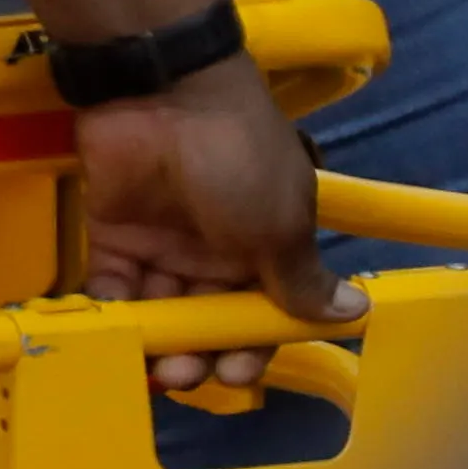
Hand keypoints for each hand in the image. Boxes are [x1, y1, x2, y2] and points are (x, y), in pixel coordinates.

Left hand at [73, 54, 355, 390]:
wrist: (162, 93)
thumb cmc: (237, 158)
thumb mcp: (279, 222)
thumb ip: (301, 277)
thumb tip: (355, 312)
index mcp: (265, 248)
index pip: (263, 313)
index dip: (252, 347)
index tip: (239, 372)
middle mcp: (215, 252)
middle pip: (208, 319)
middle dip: (200, 354)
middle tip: (186, 375)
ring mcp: (162, 243)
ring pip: (160, 310)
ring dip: (159, 341)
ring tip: (155, 362)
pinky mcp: (114, 232)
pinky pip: (113, 285)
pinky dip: (113, 312)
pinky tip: (114, 330)